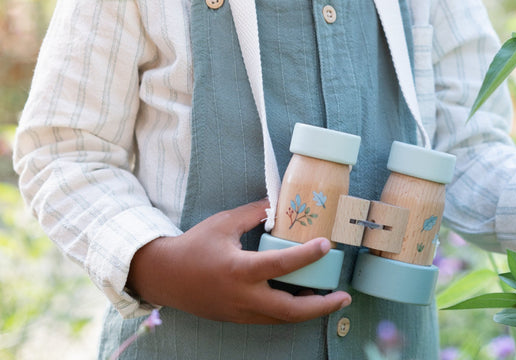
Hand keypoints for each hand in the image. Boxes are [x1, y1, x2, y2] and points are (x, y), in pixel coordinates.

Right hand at [127, 199, 351, 323]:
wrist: (166, 276)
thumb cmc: (195, 245)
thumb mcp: (224, 222)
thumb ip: (255, 212)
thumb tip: (280, 202)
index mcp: (239, 270)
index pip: (281, 265)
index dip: (307, 256)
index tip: (326, 245)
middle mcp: (243, 297)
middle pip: (290, 310)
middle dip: (321, 306)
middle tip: (343, 296)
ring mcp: (241, 312)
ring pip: (282, 319)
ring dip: (309, 311)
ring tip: (330, 298)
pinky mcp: (238, 318)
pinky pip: (270, 319)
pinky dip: (289, 311)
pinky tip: (302, 299)